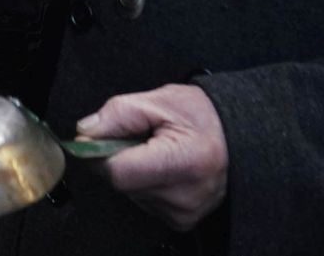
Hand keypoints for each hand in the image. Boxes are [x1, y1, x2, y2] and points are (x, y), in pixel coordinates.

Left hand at [78, 84, 228, 230]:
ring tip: (158, 152)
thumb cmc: (202, 116)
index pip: (119, 173)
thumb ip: (118, 114)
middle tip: (142, 139)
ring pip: (131, 194)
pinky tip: (165, 169)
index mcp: (183, 162)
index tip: (101, 138)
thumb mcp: (160, 101)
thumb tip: (85, 133)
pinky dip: (147, 184)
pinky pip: (145, 202)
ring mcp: (185, 213)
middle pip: (122, 184)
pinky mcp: (182, 221)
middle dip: (121, 159)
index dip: (101, 154)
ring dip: (135, 172)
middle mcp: (185, 196)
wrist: (238, 136)